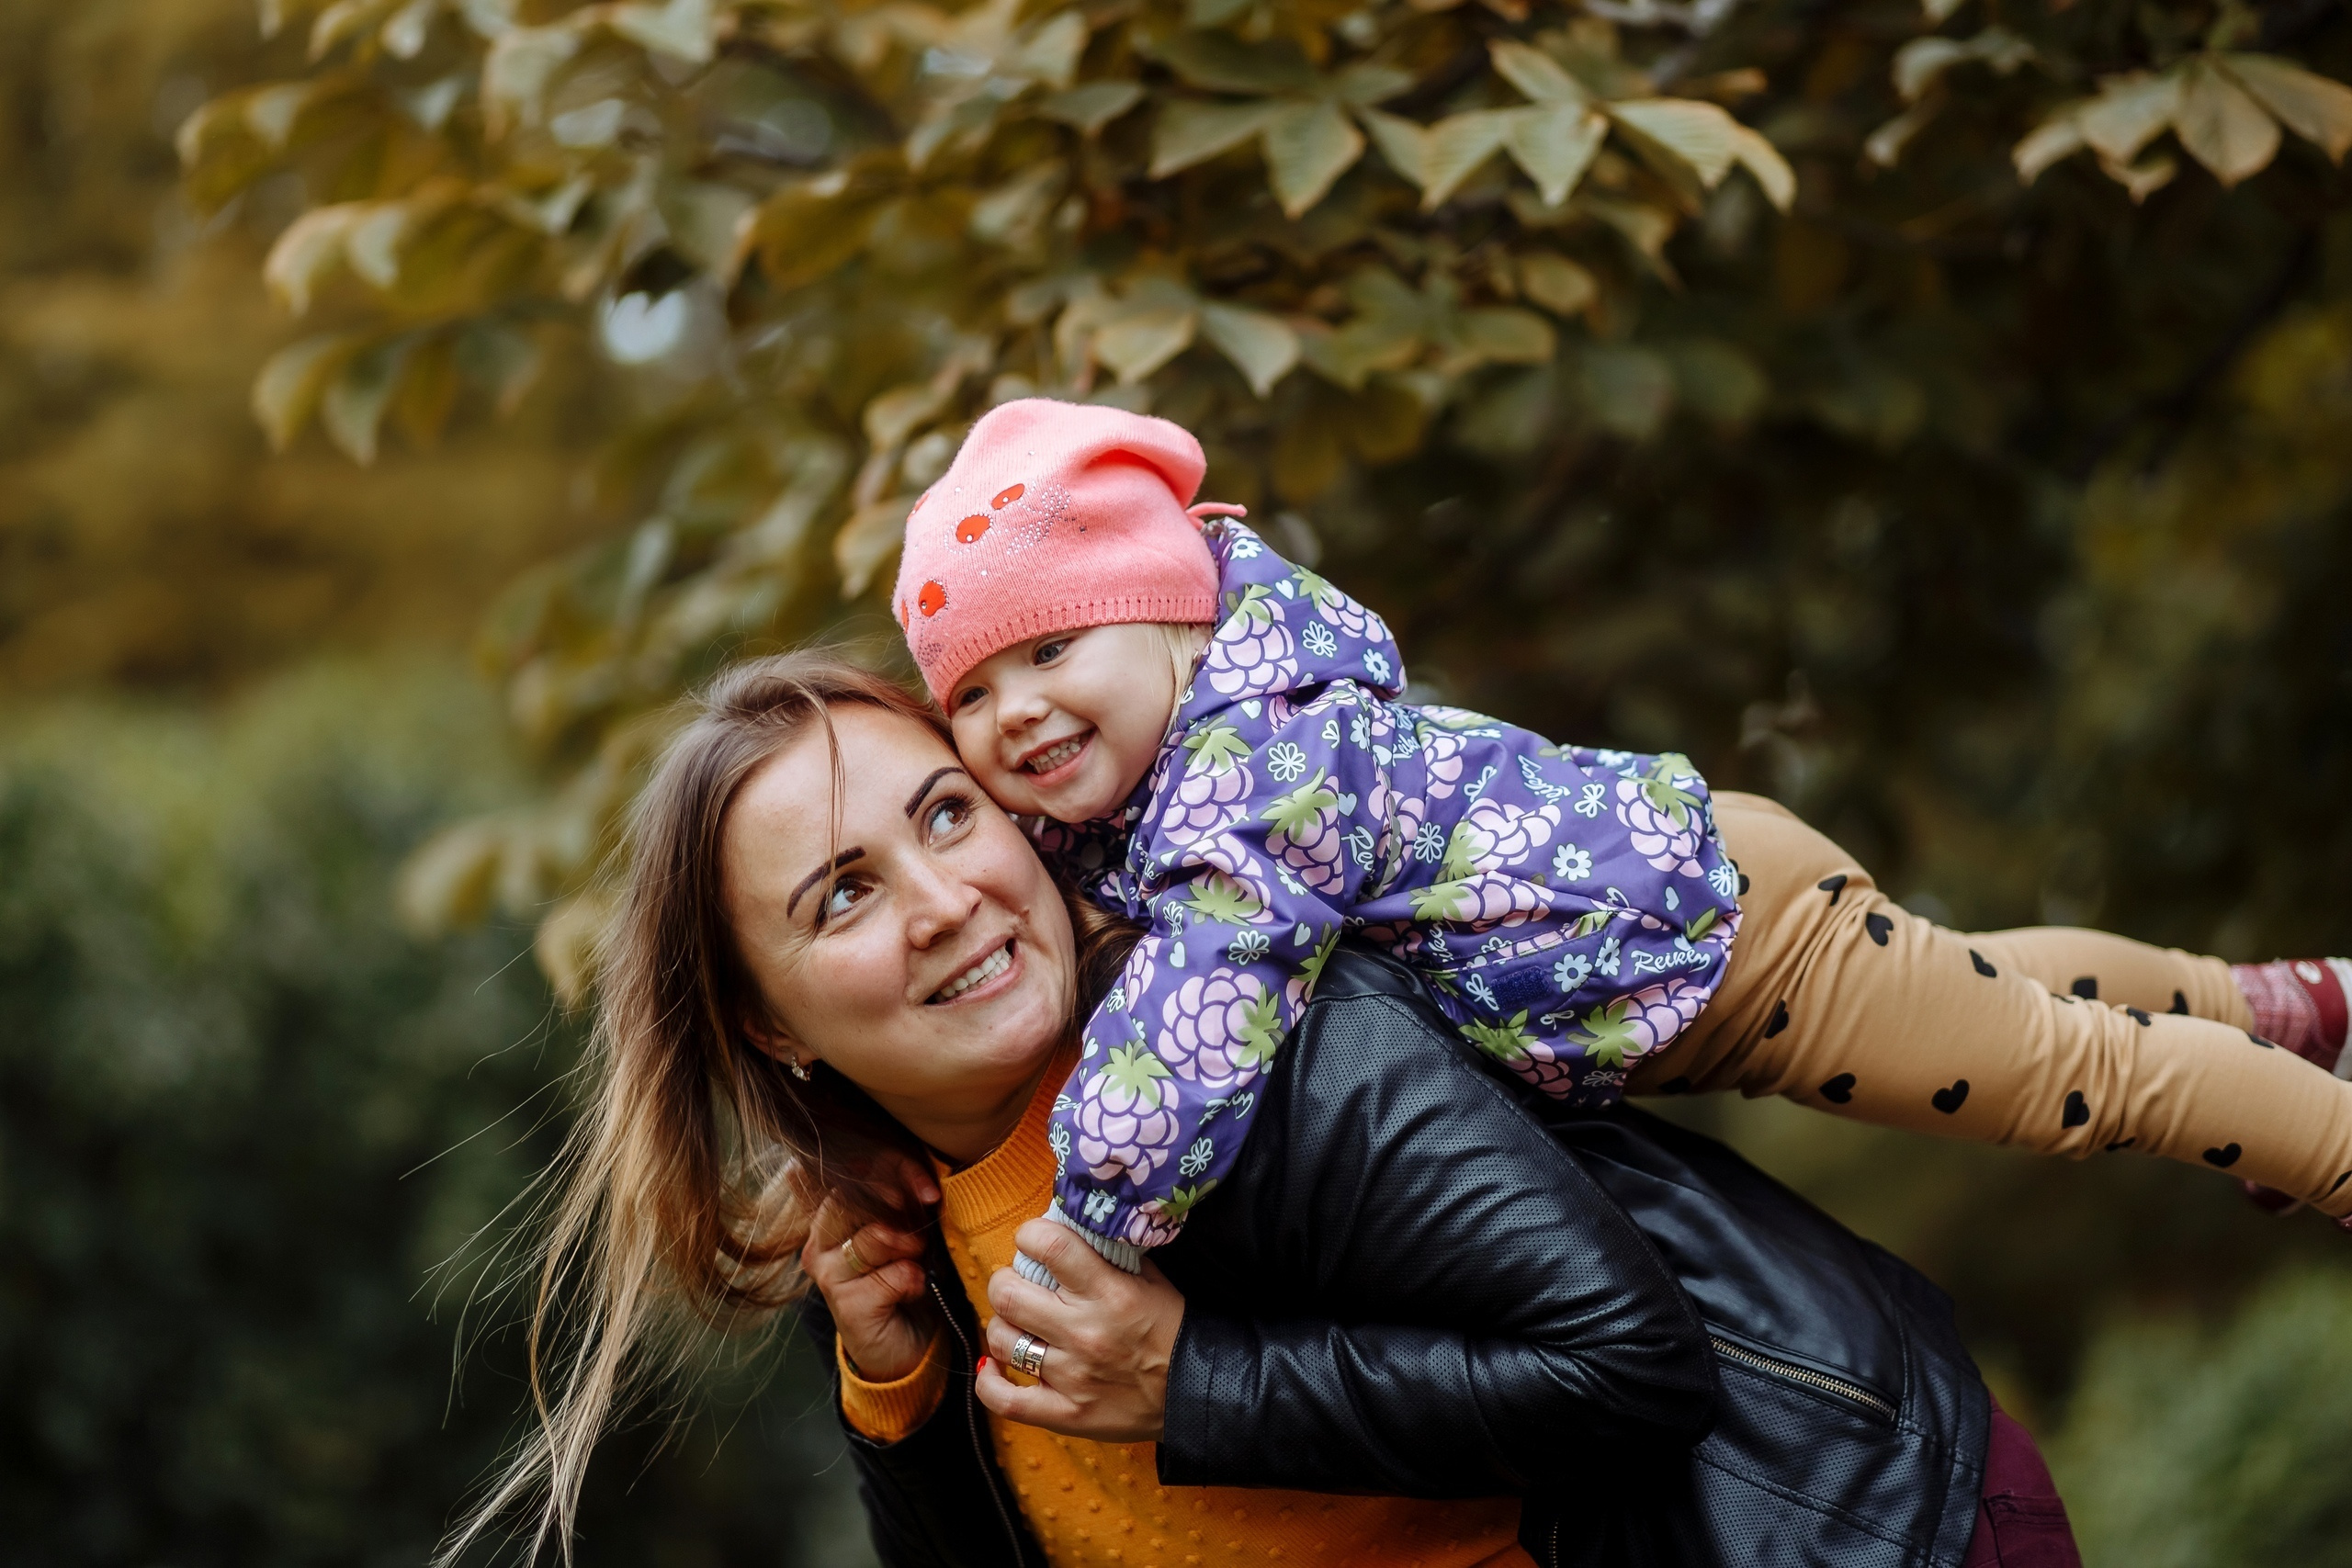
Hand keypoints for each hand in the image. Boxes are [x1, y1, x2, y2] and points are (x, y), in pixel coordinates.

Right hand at [795, 1154, 941, 1384]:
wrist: (907, 1346)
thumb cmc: (904, 1278)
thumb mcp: (902, 1227)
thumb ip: (894, 1193)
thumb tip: (888, 1157)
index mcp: (828, 1216)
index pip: (850, 1173)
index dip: (890, 1167)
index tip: (926, 1187)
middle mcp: (819, 1242)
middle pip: (857, 1198)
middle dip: (903, 1205)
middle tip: (923, 1226)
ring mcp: (828, 1274)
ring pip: (877, 1236)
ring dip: (911, 1247)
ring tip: (916, 1261)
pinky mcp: (845, 1305)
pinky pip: (893, 1274)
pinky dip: (914, 1279)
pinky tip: (912, 1289)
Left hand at [976, 1218, 1184, 1442]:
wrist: (1198, 1392)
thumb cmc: (1174, 1329)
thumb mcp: (1152, 1280)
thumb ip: (1111, 1254)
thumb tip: (1068, 1226)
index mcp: (1110, 1294)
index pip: (1051, 1247)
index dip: (1029, 1234)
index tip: (1031, 1238)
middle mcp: (1086, 1333)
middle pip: (1008, 1295)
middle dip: (1003, 1280)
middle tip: (1016, 1281)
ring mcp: (1073, 1377)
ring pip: (1003, 1340)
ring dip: (1002, 1325)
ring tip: (1017, 1322)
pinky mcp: (1066, 1414)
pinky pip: (1006, 1401)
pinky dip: (990, 1382)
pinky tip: (993, 1366)